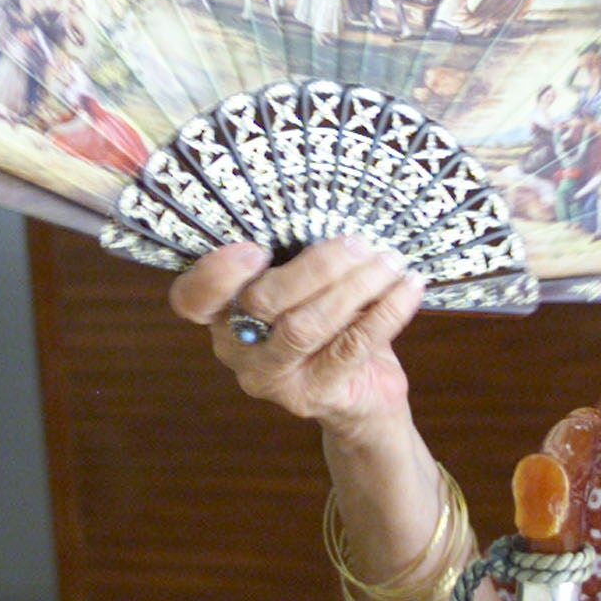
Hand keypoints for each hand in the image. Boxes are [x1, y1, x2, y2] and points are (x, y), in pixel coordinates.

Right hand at [167, 236, 424, 437]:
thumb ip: (296, 257)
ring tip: (390, 262)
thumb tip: (332, 204)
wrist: (362, 394)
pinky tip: (408, 287)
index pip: (192, 298)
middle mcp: (236, 347)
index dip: (215, 273)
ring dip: (355, 286)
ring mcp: (272, 378)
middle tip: (361, 242)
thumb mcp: (304, 288)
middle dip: (317, 266)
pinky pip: (350, 348)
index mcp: (222, 312)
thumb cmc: (330, 323)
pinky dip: (385, 312)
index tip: (256, 248)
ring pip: (306, 326)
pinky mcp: (313, 396)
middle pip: (262, 302)